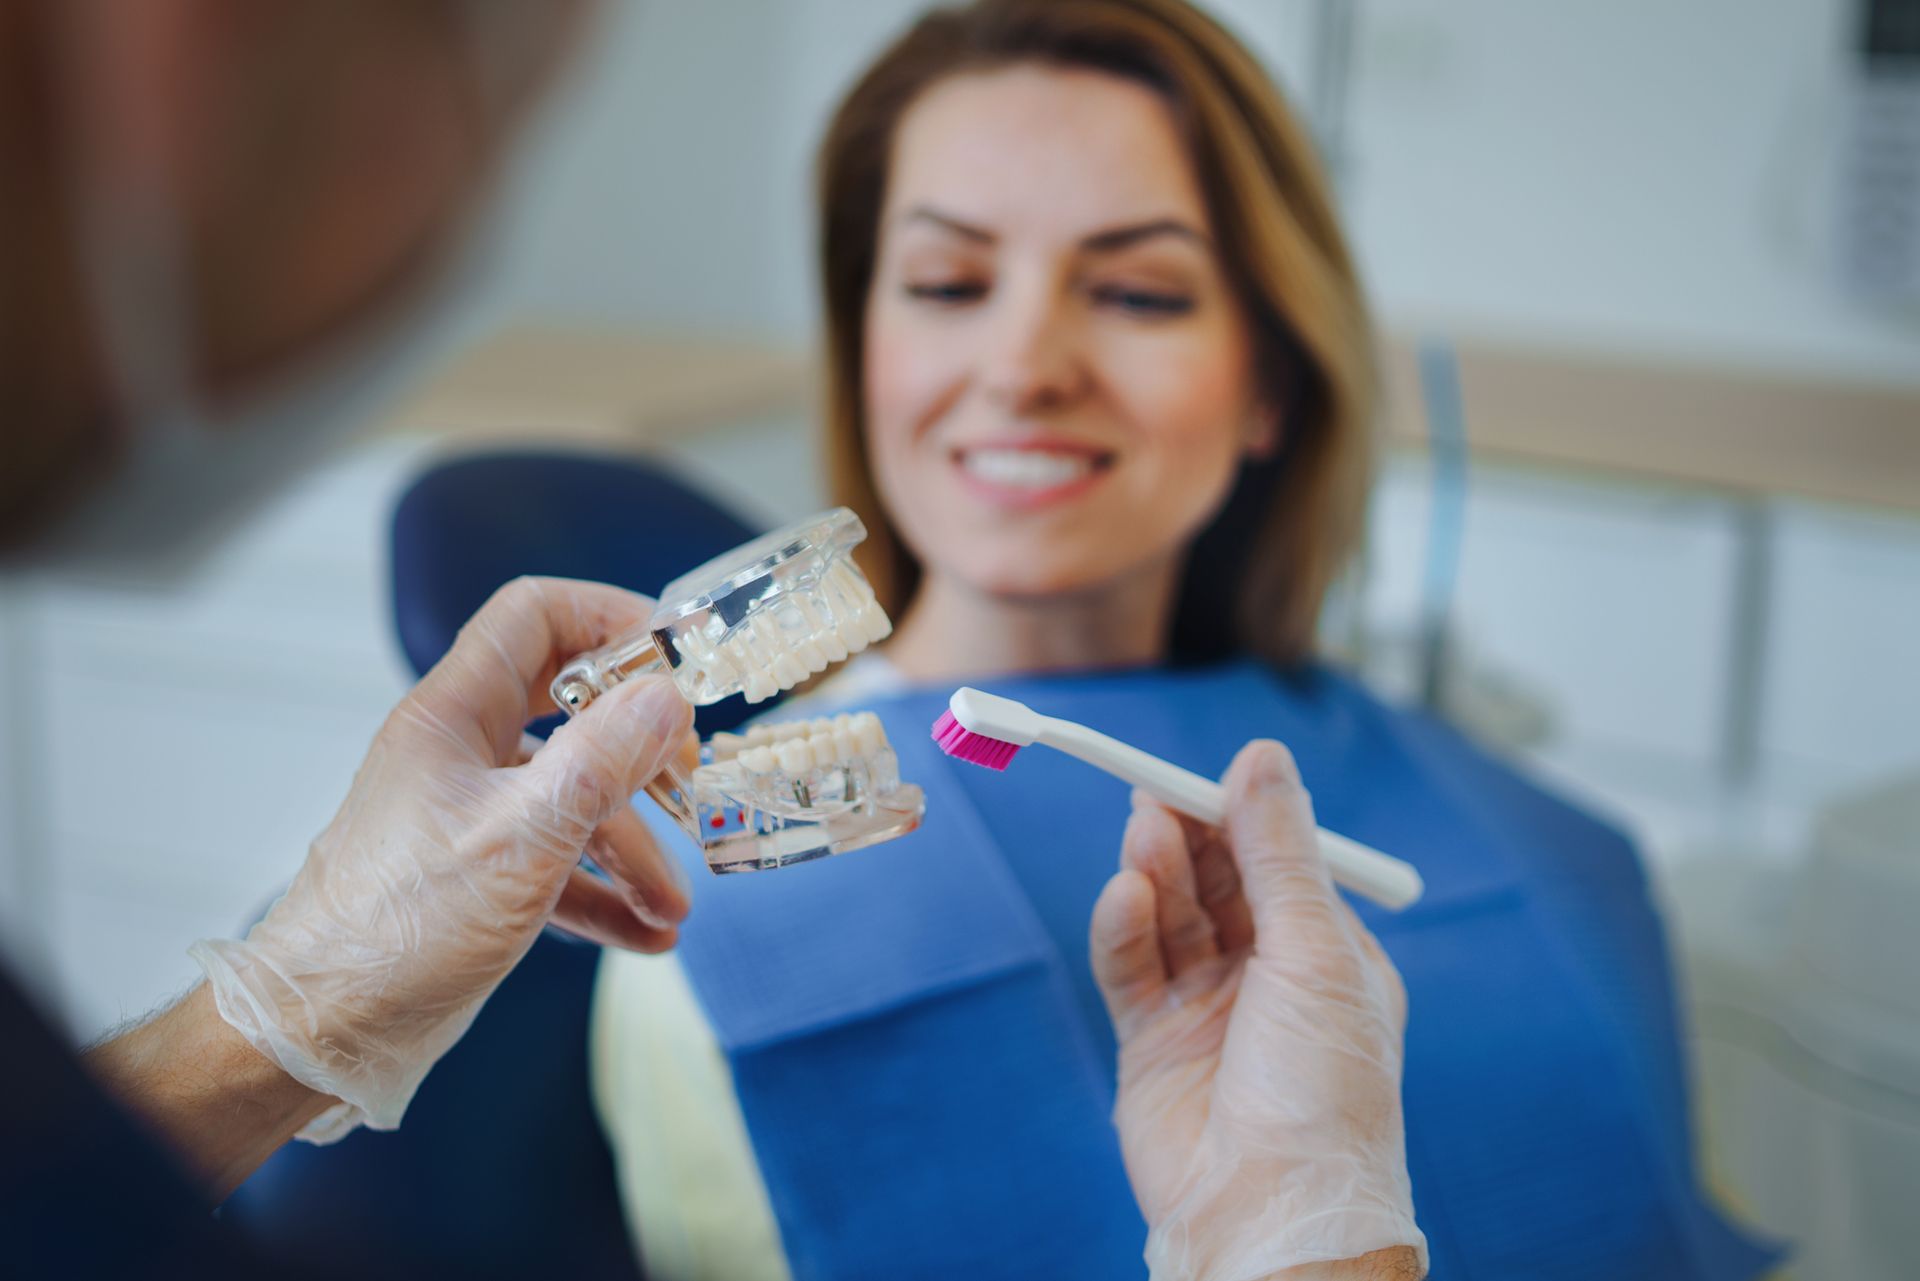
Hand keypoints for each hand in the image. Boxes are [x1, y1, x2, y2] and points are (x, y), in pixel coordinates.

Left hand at [189, 577, 692, 1140]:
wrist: (320, 1033)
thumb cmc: (398, 929)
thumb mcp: (522, 838)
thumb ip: (600, 761)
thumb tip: (666, 696)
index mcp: (454, 715)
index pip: (533, 617)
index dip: (608, 618)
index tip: (674, 656)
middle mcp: (460, 753)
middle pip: (568, 709)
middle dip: (640, 746)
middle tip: (689, 778)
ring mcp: (469, 816)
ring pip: (571, 800)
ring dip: (634, 848)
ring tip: (675, 904)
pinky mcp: (477, 876)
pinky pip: (557, 865)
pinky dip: (605, 894)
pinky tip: (648, 932)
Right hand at [1090, 741, 1426, 1280]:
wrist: (1270, 1215)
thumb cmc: (1322, 1092)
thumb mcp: (1314, 955)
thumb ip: (1279, 853)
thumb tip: (1261, 758)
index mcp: (1329, 957)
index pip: (1278, 863)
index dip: (1240, 818)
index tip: (1202, 775)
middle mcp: (1269, 978)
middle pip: (1216, 881)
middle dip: (1188, 836)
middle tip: (1152, 792)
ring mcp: (1207, 1010)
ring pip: (1170, 916)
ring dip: (1154, 872)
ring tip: (1140, 834)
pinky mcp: (1152, 1042)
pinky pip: (1131, 966)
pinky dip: (1123, 927)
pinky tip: (1123, 898)